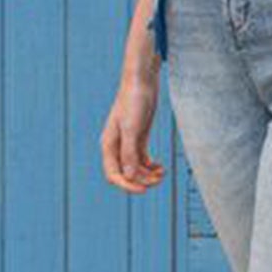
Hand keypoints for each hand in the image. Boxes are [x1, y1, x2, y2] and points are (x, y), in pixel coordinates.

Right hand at [101, 67, 165, 194]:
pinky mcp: (138, 138)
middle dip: (141, 180)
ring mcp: (127, 142)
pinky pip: (142, 160)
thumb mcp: (132, 129)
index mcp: (109, 145)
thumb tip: (129, 176)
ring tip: (162, 173)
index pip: (114, 175)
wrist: (141, 81)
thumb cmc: (133, 101)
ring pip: (135, 168)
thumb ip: (129, 153)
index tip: (145, 190)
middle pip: (125, 174)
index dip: (128, 185)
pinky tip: (160, 167)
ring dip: (148, 174)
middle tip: (159, 179)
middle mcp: (116, 147)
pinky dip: (150, 166)